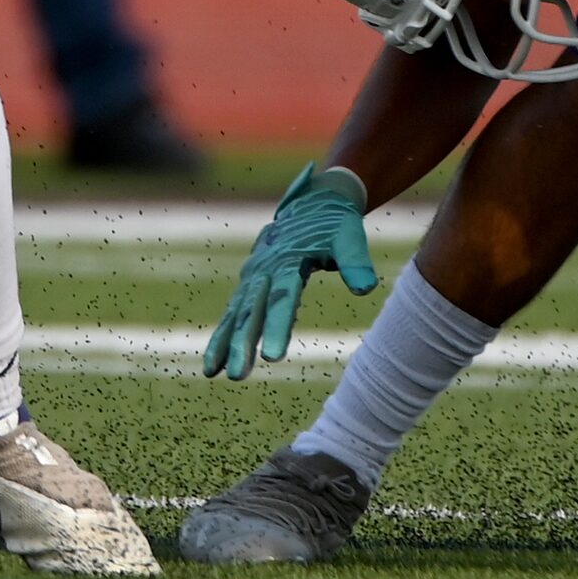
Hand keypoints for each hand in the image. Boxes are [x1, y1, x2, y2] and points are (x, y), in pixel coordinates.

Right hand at [204, 164, 376, 380]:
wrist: (312, 203)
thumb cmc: (334, 223)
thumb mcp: (348, 236)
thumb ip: (355, 261)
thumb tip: (366, 288)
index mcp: (288, 260)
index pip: (282, 299)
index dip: (277, 328)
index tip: (272, 358)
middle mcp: (265, 270)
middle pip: (253, 311)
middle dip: (243, 344)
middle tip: (238, 375)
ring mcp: (253, 276)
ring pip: (237, 313)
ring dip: (225, 343)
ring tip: (210, 372)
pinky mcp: (250, 283)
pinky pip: (234, 312)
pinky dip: (222, 335)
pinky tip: (213, 364)